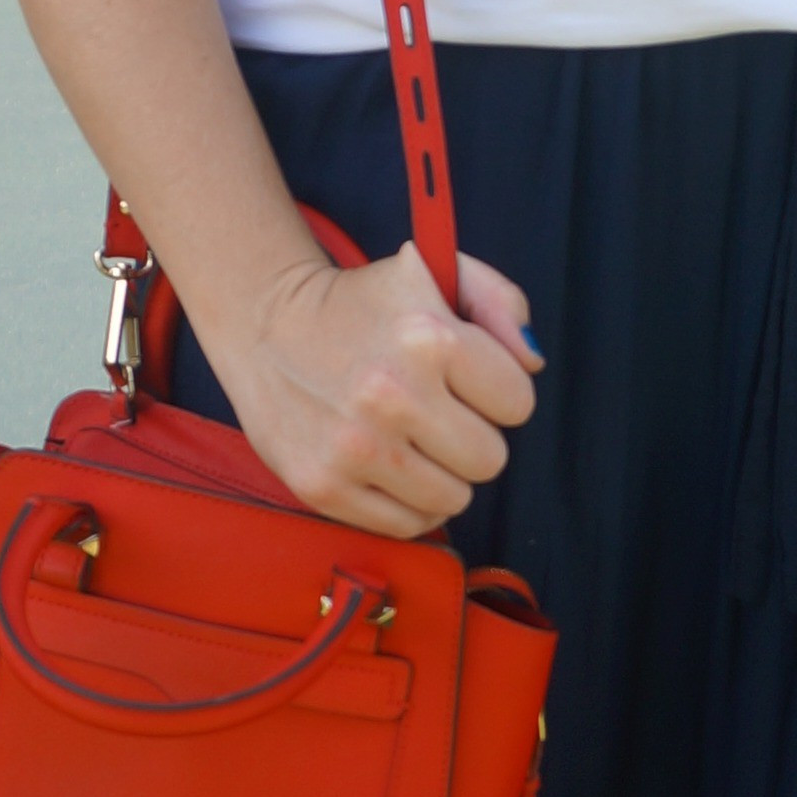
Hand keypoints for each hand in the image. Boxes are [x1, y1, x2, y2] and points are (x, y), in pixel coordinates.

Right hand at [208, 240, 541, 538]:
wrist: (265, 322)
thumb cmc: (365, 302)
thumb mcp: (436, 271)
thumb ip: (502, 303)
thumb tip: (531, 364)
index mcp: (429, 338)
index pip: (519, 404)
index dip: (497, 393)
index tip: (465, 380)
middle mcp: (391, 396)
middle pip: (490, 460)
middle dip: (472, 438)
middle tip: (437, 414)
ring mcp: (354, 448)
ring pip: (453, 499)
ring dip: (442, 474)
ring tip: (410, 439)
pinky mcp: (322, 487)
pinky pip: (406, 526)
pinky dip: (407, 503)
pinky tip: (387, 467)